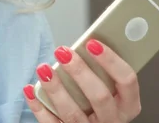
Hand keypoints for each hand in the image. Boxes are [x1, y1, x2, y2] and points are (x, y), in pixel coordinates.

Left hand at [23, 39, 140, 122]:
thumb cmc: (100, 100)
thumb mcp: (111, 88)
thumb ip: (105, 71)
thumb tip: (87, 43)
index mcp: (127, 105)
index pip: (127, 80)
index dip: (111, 60)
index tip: (92, 42)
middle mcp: (112, 120)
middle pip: (100, 97)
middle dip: (80, 72)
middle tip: (63, 53)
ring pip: (73, 113)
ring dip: (56, 89)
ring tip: (43, 69)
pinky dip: (39, 107)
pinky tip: (30, 89)